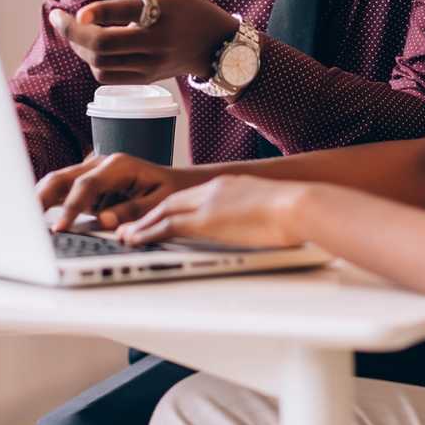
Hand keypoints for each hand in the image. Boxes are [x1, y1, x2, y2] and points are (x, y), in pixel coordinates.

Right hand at [36, 152, 198, 230]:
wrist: (178, 184)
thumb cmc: (171, 191)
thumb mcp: (160, 202)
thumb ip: (133, 211)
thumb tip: (105, 221)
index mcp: (118, 166)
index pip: (86, 185)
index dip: (70, 207)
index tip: (60, 227)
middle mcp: (100, 165)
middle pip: (62, 177)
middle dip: (40, 196)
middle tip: (23, 217)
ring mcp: (90, 174)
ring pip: (57, 183)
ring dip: (39, 199)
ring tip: (20, 220)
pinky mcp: (86, 186)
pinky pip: (62, 192)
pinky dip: (47, 204)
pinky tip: (33, 220)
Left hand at [50, 0, 239, 83]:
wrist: (212, 40)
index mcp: (161, 7)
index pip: (124, 13)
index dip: (97, 14)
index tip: (77, 11)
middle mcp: (157, 38)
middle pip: (103, 45)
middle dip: (73, 32)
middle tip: (59, 18)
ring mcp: (151, 62)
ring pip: (100, 63)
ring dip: (78, 46)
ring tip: (75, 29)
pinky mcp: (146, 78)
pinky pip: (106, 76)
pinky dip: (92, 62)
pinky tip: (91, 46)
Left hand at [118, 175, 311, 248]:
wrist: (300, 205)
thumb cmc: (297, 211)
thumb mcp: (272, 210)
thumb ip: (259, 216)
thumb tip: (266, 229)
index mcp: (230, 185)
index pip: (191, 195)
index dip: (171, 206)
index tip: (158, 216)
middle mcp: (215, 189)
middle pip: (172, 200)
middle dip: (149, 213)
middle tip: (130, 224)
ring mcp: (208, 202)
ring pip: (163, 211)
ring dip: (141, 224)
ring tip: (124, 235)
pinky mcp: (206, 219)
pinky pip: (167, 225)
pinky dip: (147, 231)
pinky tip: (135, 239)